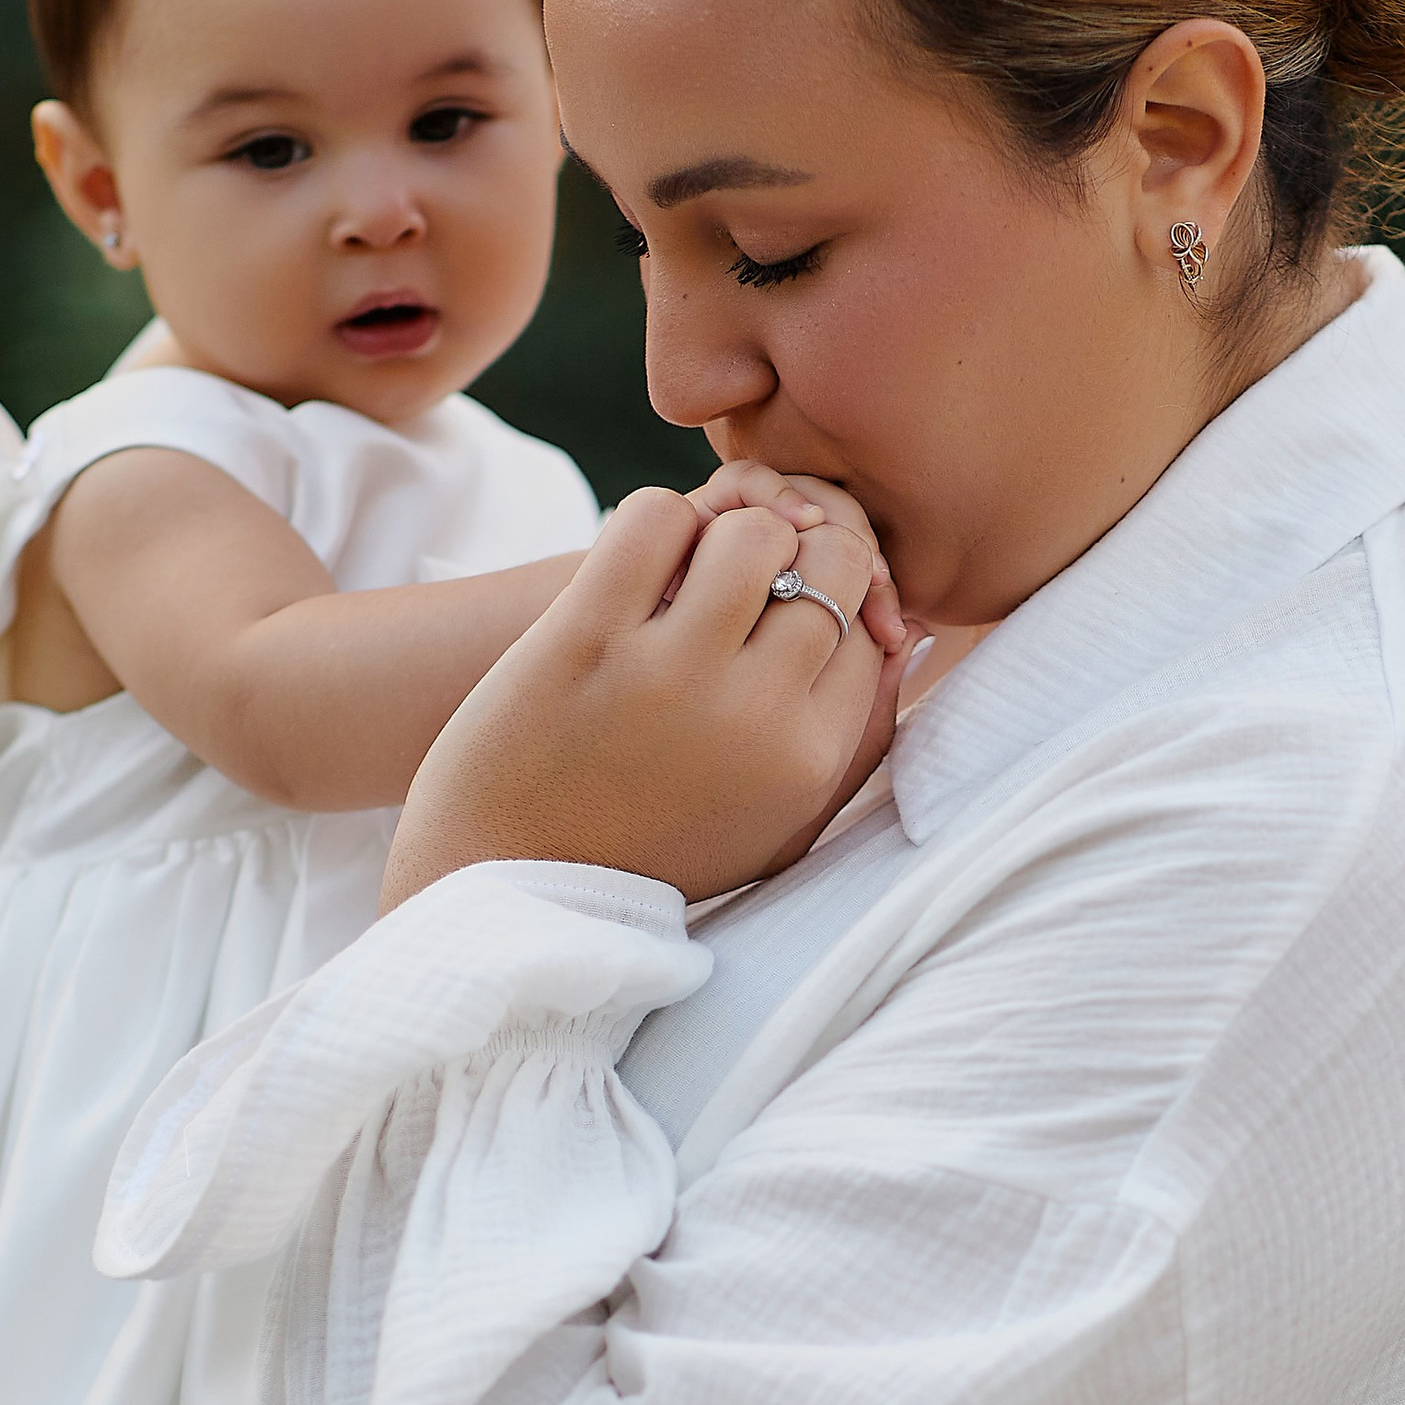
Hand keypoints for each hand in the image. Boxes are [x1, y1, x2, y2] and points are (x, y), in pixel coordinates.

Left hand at [383, 488, 905, 909]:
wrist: (505, 887)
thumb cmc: (648, 851)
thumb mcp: (773, 827)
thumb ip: (853, 741)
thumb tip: (900, 632)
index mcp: (808, 761)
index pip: (869, 627)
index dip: (835, 600)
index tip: (787, 610)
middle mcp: (753, 716)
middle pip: (827, 565)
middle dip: (795, 556)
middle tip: (742, 581)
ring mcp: (669, 672)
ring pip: (753, 531)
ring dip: (725, 535)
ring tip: (689, 576)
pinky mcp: (585, 636)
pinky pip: (656, 516)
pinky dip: (655, 521)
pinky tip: (635, 566)